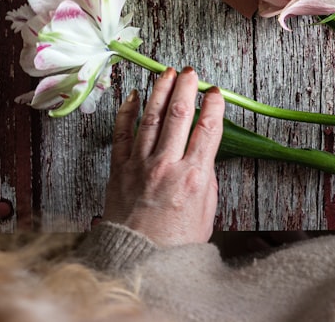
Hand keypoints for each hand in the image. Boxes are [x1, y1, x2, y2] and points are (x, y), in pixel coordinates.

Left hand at [103, 67, 224, 245]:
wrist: (138, 261)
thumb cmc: (176, 242)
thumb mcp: (206, 210)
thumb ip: (204, 176)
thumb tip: (202, 152)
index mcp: (193, 177)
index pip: (207, 129)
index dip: (214, 106)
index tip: (216, 93)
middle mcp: (166, 166)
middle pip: (179, 115)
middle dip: (187, 88)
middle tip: (191, 72)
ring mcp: (139, 166)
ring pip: (151, 118)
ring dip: (160, 91)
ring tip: (167, 73)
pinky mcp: (118, 170)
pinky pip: (122, 134)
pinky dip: (127, 112)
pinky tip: (133, 96)